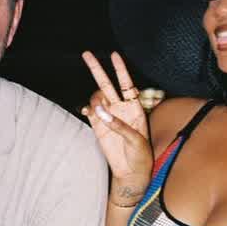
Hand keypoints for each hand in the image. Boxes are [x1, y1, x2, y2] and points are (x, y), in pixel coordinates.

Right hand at [81, 51, 152, 203]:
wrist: (131, 172)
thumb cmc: (140, 155)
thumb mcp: (136, 140)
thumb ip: (119, 125)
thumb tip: (100, 112)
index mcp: (135, 108)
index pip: (127, 84)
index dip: (120, 69)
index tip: (114, 55)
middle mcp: (121, 109)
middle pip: (107, 84)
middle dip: (97, 69)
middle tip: (86, 54)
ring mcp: (108, 116)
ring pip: (97, 97)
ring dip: (95, 98)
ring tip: (99, 109)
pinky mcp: (98, 126)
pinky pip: (90, 111)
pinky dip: (87, 108)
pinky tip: (88, 110)